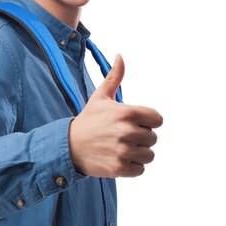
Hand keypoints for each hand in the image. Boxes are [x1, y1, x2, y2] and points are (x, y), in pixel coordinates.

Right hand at [69, 54, 162, 177]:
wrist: (68, 146)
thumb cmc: (88, 120)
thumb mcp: (100, 97)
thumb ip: (114, 77)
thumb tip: (120, 56)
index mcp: (127, 113)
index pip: (157, 119)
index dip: (148, 121)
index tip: (134, 123)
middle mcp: (127, 132)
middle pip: (153, 138)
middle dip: (141, 138)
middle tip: (123, 137)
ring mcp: (123, 151)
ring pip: (149, 155)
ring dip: (138, 154)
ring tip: (122, 149)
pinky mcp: (119, 168)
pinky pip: (140, 169)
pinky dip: (132, 167)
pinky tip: (119, 159)